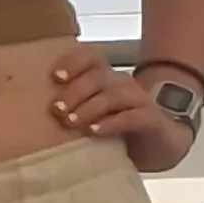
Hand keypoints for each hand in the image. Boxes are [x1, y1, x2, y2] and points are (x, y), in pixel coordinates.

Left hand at [48, 46, 194, 172]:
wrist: (163, 145)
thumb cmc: (120, 128)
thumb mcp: (94, 113)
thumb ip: (73, 107)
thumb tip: (41, 112)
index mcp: (106, 77)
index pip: (91, 57)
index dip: (73, 62)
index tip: (56, 77)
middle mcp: (122, 83)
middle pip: (97, 77)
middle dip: (74, 92)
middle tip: (57, 110)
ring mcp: (139, 100)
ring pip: (112, 95)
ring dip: (89, 108)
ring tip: (72, 122)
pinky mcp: (152, 120)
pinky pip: (131, 117)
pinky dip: (111, 123)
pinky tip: (95, 131)